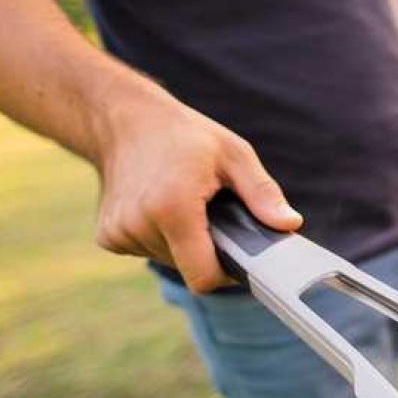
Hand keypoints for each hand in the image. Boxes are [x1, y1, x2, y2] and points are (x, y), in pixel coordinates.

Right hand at [93, 93, 301, 292]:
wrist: (125, 121)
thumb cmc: (185, 136)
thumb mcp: (234, 155)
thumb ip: (262, 194)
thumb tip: (291, 224)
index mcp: (172, 207)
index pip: (203, 276)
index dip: (226, 271)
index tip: (239, 252)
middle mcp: (139, 225)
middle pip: (187, 267)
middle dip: (206, 248)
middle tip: (211, 212)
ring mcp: (118, 233)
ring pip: (167, 260)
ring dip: (182, 242)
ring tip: (184, 203)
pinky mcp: (107, 237)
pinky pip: (146, 251)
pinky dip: (160, 236)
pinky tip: (160, 206)